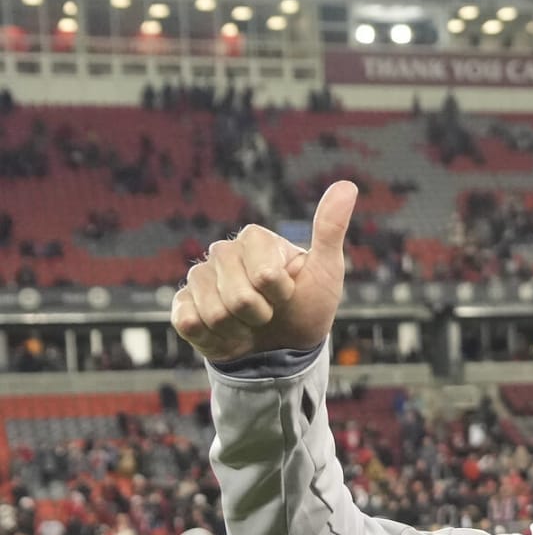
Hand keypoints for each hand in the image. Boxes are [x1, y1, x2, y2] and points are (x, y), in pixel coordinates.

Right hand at [171, 180, 357, 362]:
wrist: (285, 349)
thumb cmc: (308, 306)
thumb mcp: (327, 270)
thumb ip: (330, 229)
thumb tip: (348, 185)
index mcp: (253, 239)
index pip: (265, 275)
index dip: (280, 293)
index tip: (288, 293)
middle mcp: (222, 252)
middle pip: (239, 298)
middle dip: (261, 316)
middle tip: (270, 313)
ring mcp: (200, 278)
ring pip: (215, 314)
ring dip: (239, 331)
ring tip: (249, 325)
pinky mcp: (183, 305)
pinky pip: (189, 323)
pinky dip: (215, 339)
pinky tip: (227, 335)